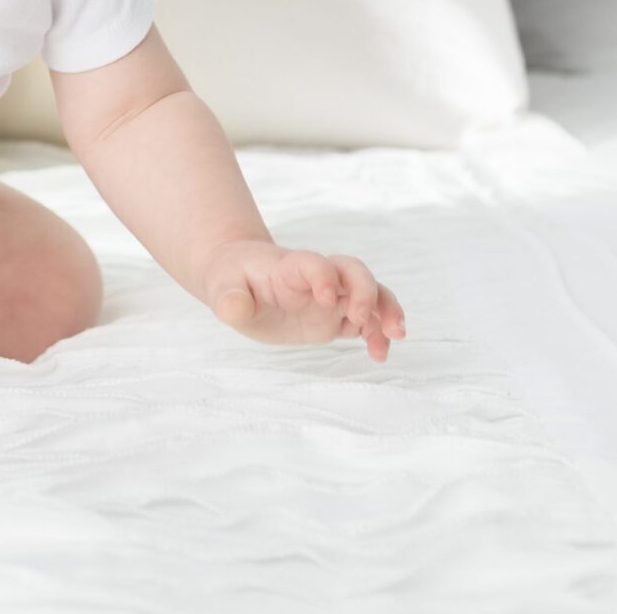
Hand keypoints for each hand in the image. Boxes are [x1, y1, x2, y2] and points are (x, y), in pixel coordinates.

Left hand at [202, 240, 406, 360]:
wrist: (241, 280)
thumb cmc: (232, 280)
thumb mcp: (222, 288)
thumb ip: (229, 300)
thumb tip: (232, 309)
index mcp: (289, 268)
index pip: (313, 263)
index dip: (323, 275)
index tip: (325, 298)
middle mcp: (317, 278)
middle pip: (352, 271)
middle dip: (365, 291)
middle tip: (362, 317)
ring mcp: (331, 297)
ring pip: (370, 293)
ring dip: (386, 310)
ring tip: (395, 336)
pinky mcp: (336, 317)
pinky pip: (366, 321)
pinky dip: (378, 334)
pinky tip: (379, 354)